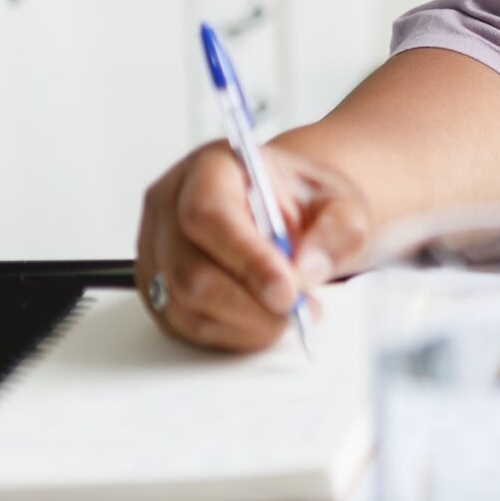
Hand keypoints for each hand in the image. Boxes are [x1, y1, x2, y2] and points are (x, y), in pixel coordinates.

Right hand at [134, 137, 371, 351]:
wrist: (288, 211)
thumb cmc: (305, 202)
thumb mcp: (343, 202)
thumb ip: (337, 230)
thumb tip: (307, 268)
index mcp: (212, 167)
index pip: (209, 214)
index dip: (246, 258)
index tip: (287, 290)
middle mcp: (170, 205)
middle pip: (189, 270)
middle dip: (249, 303)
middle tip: (298, 310)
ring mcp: (156, 249)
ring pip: (185, 306)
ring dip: (244, 322)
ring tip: (290, 313)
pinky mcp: (157, 288)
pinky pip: (184, 326)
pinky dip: (230, 333)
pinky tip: (263, 320)